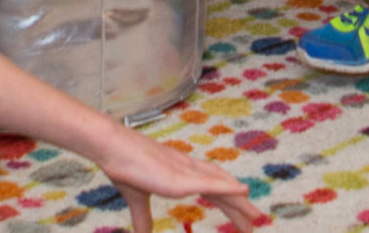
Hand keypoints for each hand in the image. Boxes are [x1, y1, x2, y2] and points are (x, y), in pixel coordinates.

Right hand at [94, 128, 262, 231]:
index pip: (212, 187)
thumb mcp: (137, 198)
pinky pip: (208, 183)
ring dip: (238, 201)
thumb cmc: (124, 167)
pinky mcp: (179, 177)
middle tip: (255, 221)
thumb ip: (143, 217)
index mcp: (182, 172)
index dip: (227, 200)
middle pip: (221, 187)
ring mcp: (185, 171)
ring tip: (255, 215)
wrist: (113, 149)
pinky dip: (226, 188)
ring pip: (220, 186)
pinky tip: (242, 192)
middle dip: (238, 206)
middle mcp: (189, 168)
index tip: (241, 215)